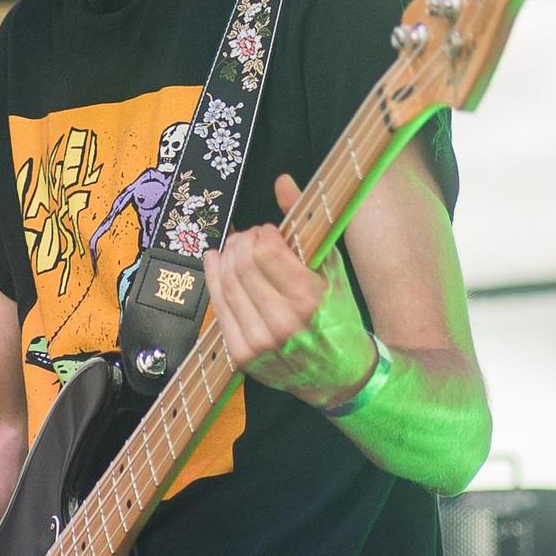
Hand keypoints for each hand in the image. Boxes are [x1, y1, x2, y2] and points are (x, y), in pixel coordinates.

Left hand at [204, 172, 378, 410]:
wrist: (341, 374)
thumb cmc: (339, 317)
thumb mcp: (332, 268)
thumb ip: (304, 223)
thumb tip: (281, 181)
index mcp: (310, 298)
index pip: (265, 251)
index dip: (263, 233)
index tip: (270, 231)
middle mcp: (283, 322)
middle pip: (242, 265)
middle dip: (242, 242)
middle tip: (250, 237)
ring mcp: (260, 342)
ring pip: (227, 284)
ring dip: (226, 257)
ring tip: (236, 248)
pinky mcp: (243, 356)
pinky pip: (219, 309)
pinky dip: (214, 280)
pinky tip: (216, 263)